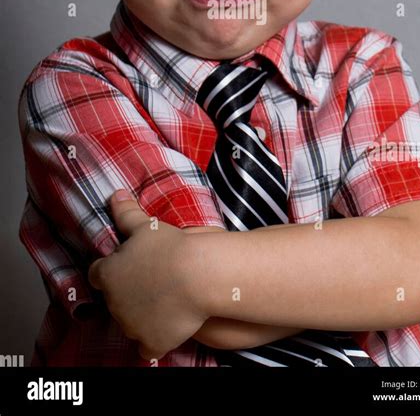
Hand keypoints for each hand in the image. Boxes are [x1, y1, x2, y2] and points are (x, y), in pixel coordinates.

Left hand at [88, 190, 209, 360]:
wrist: (197, 276)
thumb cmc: (170, 247)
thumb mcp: (145, 226)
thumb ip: (125, 213)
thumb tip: (114, 195)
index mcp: (108, 274)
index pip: (98, 273)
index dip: (112, 269)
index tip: (128, 265)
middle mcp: (114, 303)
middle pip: (115, 300)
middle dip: (127, 292)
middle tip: (151, 280)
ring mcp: (131, 326)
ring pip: (129, 323)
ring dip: (140, 315)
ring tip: (164, 299)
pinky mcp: (150, 343)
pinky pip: (145, 349)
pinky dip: (153, 341)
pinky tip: (165, 327)